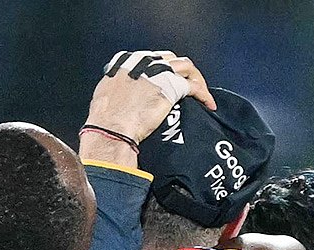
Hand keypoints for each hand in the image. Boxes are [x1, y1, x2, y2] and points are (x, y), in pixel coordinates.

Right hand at [85, 51, 215, 144]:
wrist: (112, 127)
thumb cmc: (106, 118)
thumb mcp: (107, 94)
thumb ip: (120, 88)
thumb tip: (125, 95)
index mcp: (128, 61)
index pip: (154, 58)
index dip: (165, 69)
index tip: (169, 80)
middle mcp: (145, 62)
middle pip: (172, 59)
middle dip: (182, 72)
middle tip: (188, 87)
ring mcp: (160, 72)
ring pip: (187, 68)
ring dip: (197, 80)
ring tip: (202, 95)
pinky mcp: (172, 87)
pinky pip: (195, 87)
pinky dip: (204, 94)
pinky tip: (208, 104)